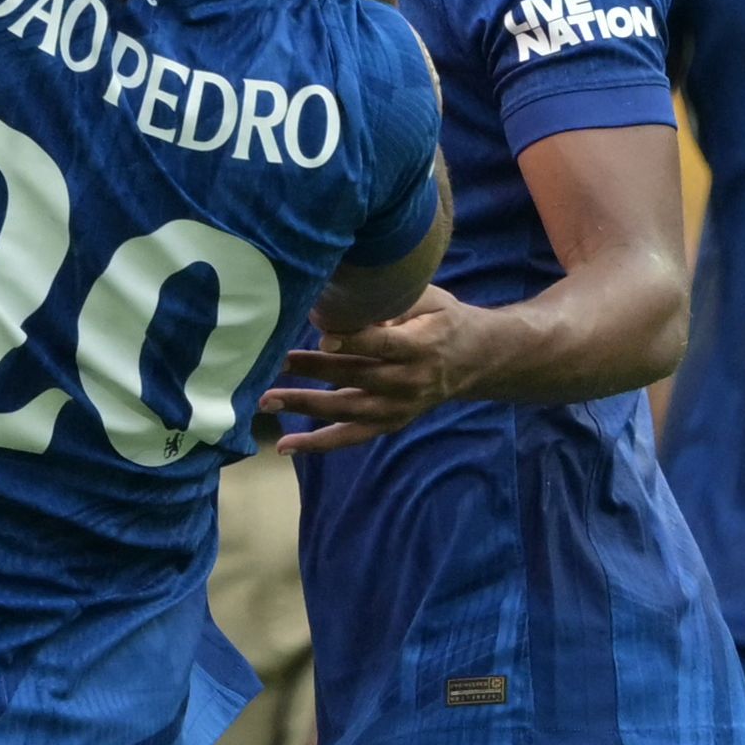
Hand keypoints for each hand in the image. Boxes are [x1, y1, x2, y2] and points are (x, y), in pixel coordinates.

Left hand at [259, 284, 484, 453]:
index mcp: (421, 346)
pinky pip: (351, 437)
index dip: (353, 341)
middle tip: (276, 361)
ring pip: (347, 410)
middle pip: (357, 376)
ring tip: (266, 400)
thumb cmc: (444, 320)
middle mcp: (409, 382)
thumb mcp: (431, 300)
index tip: (323, 335)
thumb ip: (394, 302)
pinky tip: (285, 445)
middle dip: (314, 369)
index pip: (383, 345)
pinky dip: (318, 443)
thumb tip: (348, 304)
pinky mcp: (390, 423)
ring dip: (305, 405)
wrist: (477, 359)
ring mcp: (398, 407)